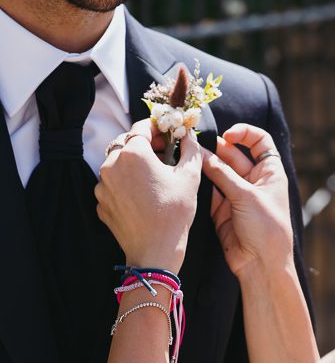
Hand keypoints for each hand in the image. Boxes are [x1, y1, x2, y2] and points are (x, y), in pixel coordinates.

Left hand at [95, 118, 201, 272]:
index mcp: (133, 153)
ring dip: (134, 163)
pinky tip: (143, 193)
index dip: (157, 127)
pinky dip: (125, 182)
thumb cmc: (174, 211)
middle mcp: (112, 165)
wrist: (155, 252)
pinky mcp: (100, 203)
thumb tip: (189, 134)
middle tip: (164, 153)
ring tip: (154, 175)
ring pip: (117, 163)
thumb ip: (190, 147)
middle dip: (145, 144)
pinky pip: (112, 183)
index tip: (168, 134)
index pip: (142, 127)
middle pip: (127, 142)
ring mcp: (102, 186)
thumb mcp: (190, 174)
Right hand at [202, 123, 293, 278]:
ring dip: (206, 165)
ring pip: (219, 172)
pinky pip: (210, 191)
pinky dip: (201, 183)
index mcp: (269, 171)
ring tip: (189, 158)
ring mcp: (237, 194)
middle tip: (196, 145)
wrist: (261, 265)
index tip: (227, 134)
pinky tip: (190, 177)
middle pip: (234, 155)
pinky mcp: (222, 209)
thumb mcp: (246, 195)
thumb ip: (223, 174)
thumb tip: (202, 154)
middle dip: (216, 149)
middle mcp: (253, 180)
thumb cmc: (266, 227)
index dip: (245, 133)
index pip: (260, 141)